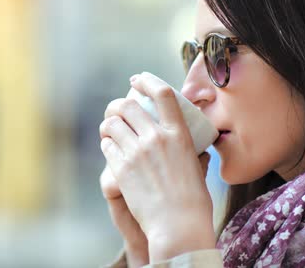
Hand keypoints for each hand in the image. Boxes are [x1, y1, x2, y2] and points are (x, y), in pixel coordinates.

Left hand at [99, 72, 215, 261]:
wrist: (178, 226)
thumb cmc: (193, 201)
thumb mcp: (198, 168)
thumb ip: (194, 153)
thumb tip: (198, 149)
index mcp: (180, 134)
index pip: (162, 93)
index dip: (147, 80)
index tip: (137, 79)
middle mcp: (157, 138)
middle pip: (129, 105)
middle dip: (118, 104)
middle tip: (117, 111)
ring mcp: (137, 153)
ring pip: (112, 123)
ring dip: (109, 123)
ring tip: (110, 130)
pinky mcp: (121, 168)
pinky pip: (107, 146)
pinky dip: (107, 144)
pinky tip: (112, 149)